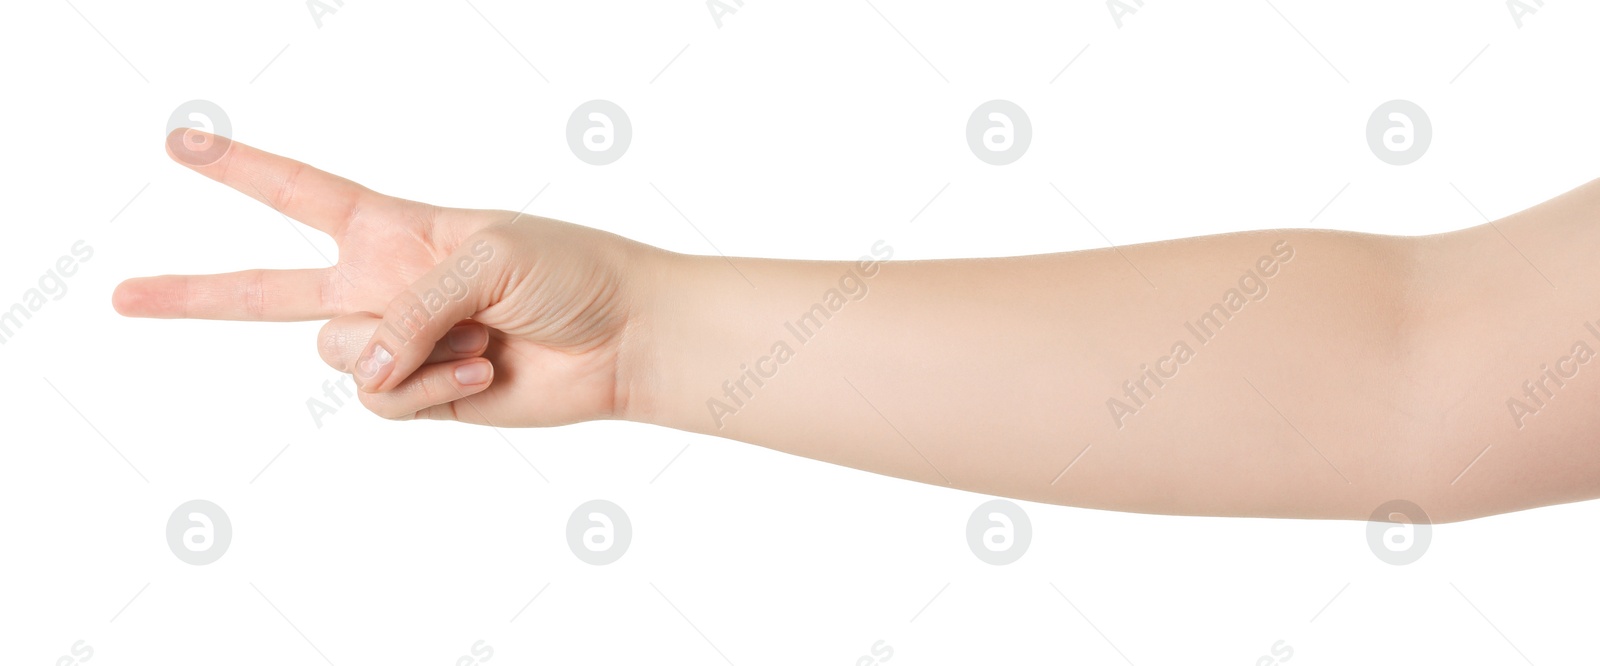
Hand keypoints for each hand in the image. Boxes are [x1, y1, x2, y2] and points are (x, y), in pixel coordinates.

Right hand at [115, 130, 657, 424]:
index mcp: (396, 229)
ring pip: (340, 358)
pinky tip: (480, 374)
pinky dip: (430, 391)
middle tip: (120, 294)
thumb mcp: (486, 257)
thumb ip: (408, 307)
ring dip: (409, 353)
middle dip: (193, 292)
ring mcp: (399, 344)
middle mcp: (384, 286)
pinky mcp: (422, 396)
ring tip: (476, 339)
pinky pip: (382, 401)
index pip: (300, 193)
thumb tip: (357, 367)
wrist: (621, 338)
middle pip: (267, 292)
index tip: (181, 145)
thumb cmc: (568, 272)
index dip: (240, 168)